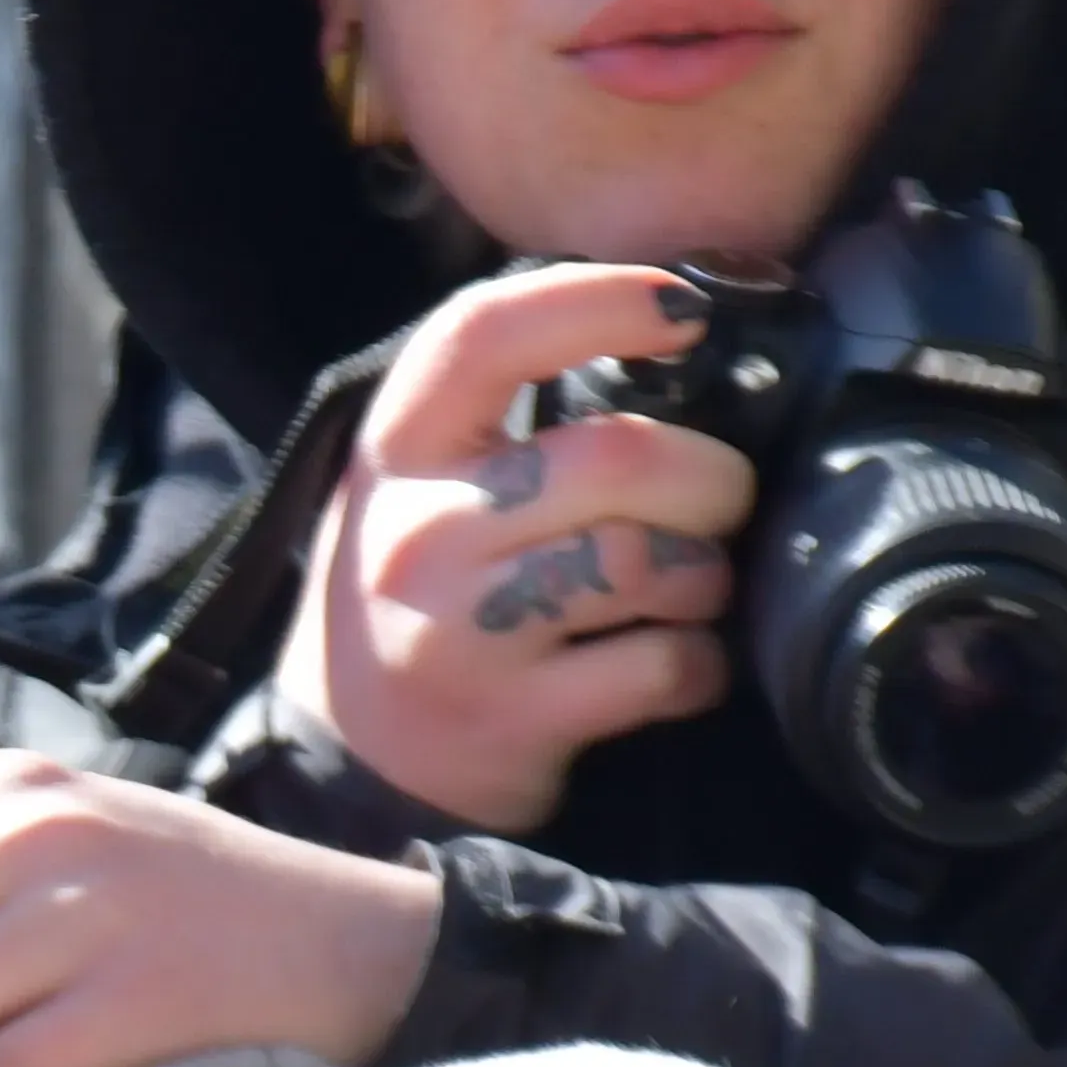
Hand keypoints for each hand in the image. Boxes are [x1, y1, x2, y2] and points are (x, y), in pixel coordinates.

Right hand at [283, 260, 759, 831]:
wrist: (347, 766)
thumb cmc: (418, 599)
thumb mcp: (419, 490)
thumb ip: (504, 420)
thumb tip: (666, 336)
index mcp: (396, 451)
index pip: (485, 336)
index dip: (594, 300)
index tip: (683, 309)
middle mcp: (418, 532)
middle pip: (617, 459)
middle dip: (711, 480)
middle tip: (719, 502)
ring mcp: (462, 631)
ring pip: (648, 560)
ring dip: (706, 573)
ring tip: (689, 587)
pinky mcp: (512, 718)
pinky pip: (662, 665)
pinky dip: (699, 666)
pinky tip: (675, 668)